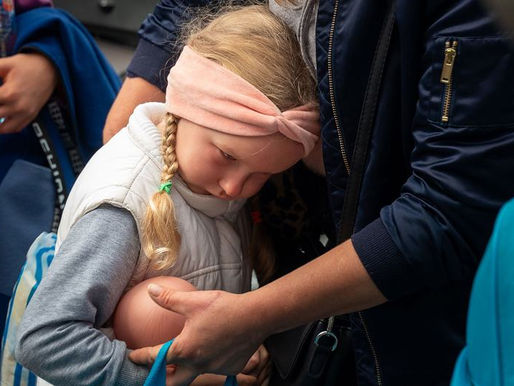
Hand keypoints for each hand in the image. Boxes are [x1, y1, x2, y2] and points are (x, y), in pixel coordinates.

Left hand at [0, 52, 57, 133]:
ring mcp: (26, 113)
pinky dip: (5, 128)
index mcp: (10, 94)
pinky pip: (16, 128)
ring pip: (4, 128)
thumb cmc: (28, 65)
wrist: (51, 70)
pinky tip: (0, 120)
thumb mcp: (4, 64)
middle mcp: (19, 107)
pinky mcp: (31, 115)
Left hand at [129, 286, 266, 385]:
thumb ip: (169, 298)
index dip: (141, 357)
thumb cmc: (224, 308)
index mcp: (185, 350)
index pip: (155, 358)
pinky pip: (215, 370)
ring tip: (183, 361)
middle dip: (161, 379)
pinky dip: (208, 363)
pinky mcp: (230, 368)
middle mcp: (198, 365)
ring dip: (185, 371)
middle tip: (155, 370)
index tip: (133, 355)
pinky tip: (211, 352)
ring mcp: (214, 369)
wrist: (256, 317)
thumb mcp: (193, 301)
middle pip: (173, 382)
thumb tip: (151, 290)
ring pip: (194, 376)